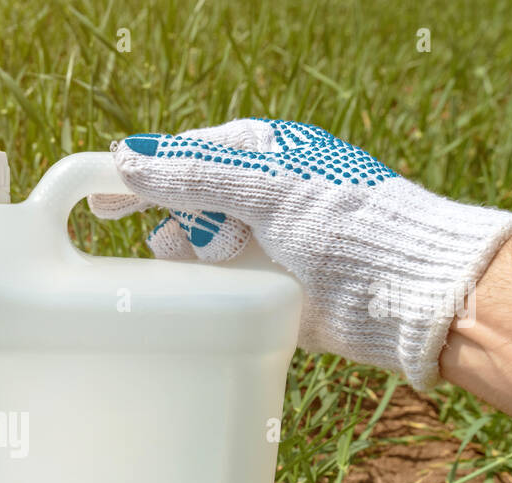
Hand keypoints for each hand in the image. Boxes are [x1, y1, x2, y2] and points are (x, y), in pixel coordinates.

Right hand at [89, 119, 511, 390]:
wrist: (410, 292)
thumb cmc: (351, 224)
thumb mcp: (268, 189)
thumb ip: (196, 176)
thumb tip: (127, 159)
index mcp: (269, 157)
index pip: (190, 157)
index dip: (144, 171)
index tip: (100, 190)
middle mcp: (266, 200)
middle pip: (189, 203)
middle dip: (165, 214)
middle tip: (133, 228)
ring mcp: (268, 247)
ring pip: (199, 248)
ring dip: (182, 254)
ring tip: (186, 261)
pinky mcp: (272, 294)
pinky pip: (219, 290)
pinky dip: (201, 292)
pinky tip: (190, 296)